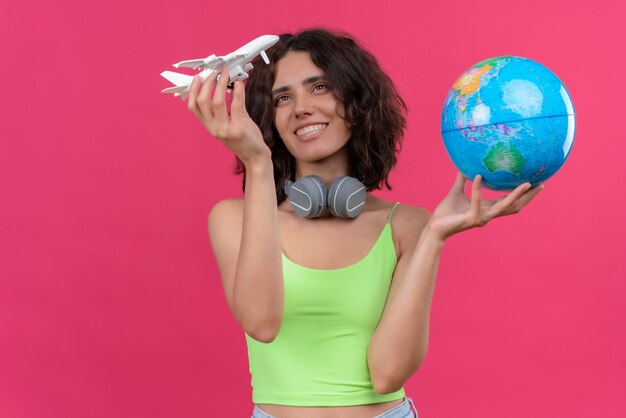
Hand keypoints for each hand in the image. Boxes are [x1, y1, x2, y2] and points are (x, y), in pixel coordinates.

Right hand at [187, 67, 270, 165]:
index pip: (192, 107)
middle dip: (208, 83)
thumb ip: (233, 103)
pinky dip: (237, 93)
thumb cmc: (245, 138)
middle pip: (202, 101)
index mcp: (209, 126)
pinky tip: (240, 84)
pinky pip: (235, 107)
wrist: (255, 156)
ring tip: (226, 74)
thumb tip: (233, 83)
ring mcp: (224, 130)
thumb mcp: (234, 120)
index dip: (193, 90)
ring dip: (221, 84)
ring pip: (217, 102)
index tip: (198, 77)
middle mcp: (213, 128)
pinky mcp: (237, 130)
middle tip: (216, 72)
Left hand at [427, 172, 543, 240]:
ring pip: (504, 206)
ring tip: (526, 183)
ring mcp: (481, 218)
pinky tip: (477, 176)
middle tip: (541, 184)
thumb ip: (462, 179)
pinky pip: (476, 201)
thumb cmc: (446, 212)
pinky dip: (477, 189)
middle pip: (514, 206)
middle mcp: (488, 214)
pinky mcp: (471, 219)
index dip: (523, 194)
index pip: (510, 201)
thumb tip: (466, 164)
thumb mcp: (456, 192)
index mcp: (487, 208)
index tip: (535, 183)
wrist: (434, 227)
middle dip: (529, 197)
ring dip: (515, 195)